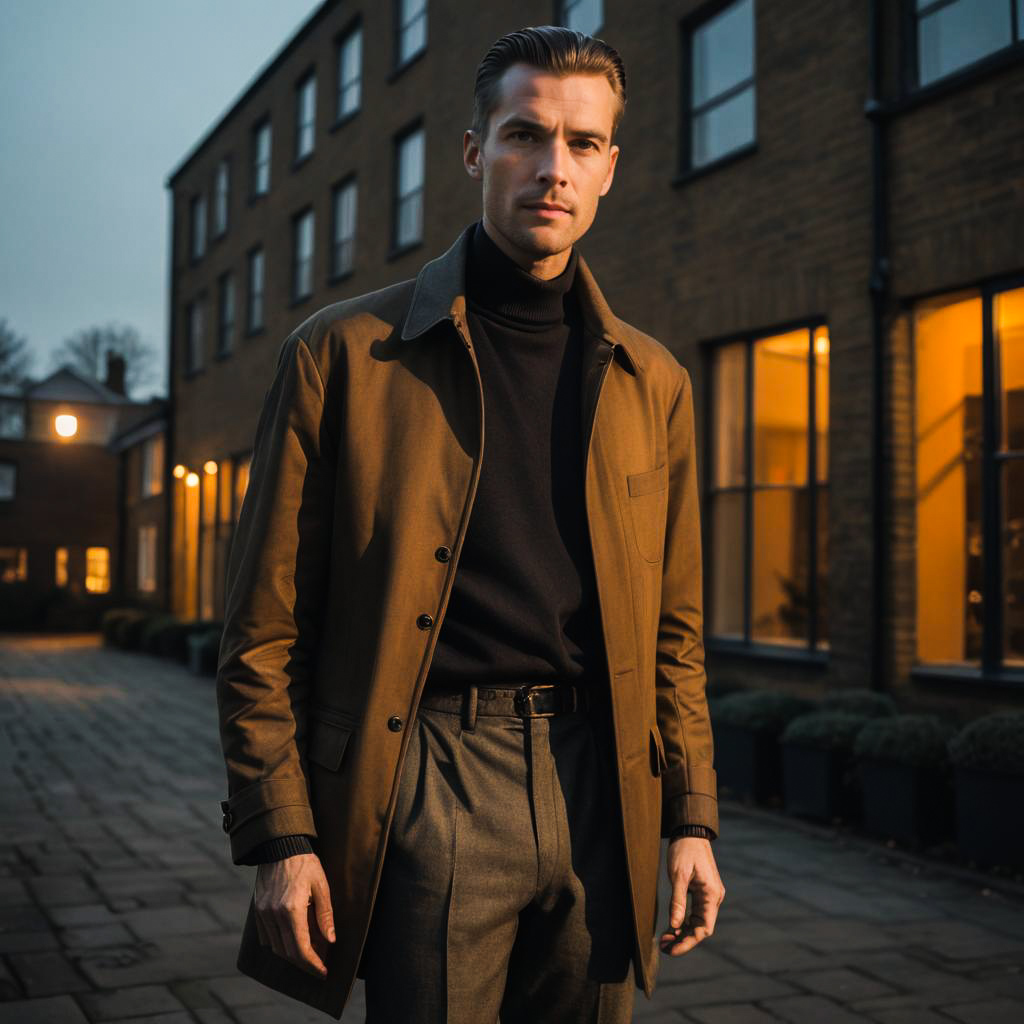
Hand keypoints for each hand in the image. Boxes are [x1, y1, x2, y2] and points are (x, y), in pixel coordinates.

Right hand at [253, 852, 335, 976]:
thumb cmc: (305, 863)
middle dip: (304, 963)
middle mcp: (273, 915)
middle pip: (287, 952)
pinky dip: (279, 943)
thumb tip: (330, 940)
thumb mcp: (321, 885)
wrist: (280, 845)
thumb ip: (325, 915)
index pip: (301, 949)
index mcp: (291, 909)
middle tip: (319, 965)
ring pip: (275, 947)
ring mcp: (263, 913)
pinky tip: (291, 939)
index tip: (323, 971)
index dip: (313, 964)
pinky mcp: (257, 909)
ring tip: (309, 952)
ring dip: (291, 954)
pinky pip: (266, 936)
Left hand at [659, 836, 724, 955]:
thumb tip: (674, 925)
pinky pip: (695, 913)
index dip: (688, 942)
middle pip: (701, 928)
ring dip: (683, 932)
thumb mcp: (678, 875)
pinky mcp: (703, 892)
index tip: (671, 950)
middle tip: (663, 947)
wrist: (690, 832)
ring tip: (665, 940)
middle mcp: (714, 898)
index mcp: (711, 895)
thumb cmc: (685, 850)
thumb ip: (677, 901)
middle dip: (683, 940)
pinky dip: (684, 921)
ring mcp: (709, 895)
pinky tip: (671, 927)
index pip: (703, 929)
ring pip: (698, 922)